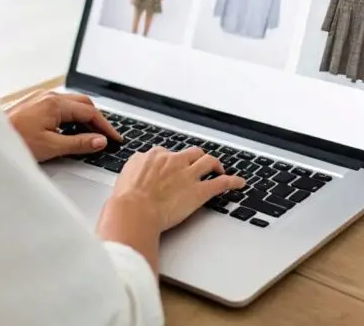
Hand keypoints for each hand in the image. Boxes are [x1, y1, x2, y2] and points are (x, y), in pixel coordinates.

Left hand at [6, 90, 120, 162]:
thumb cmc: (14, 141)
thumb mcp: (51, 147)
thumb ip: (79, 143)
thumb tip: (99, 141)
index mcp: (55, 104)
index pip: (90, 112)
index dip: (105, 126)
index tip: (114, 138)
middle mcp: (48, 96)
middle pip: (82, 104)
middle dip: (97, 119)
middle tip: (106, 136)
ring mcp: (39, 97)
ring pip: (70, 104)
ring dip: (83, 117)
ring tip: (90, 134)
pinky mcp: (32, 103)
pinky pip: (58, 105)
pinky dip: (69, 116)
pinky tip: (68, 129)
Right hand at [109, 147, 244, 231]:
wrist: (133, 211)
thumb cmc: (125, 200)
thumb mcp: (125, 176)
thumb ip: (135, 169)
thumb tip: (138, 167)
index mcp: (153, 157)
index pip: (166, 153)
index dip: (172, 160)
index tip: (173, 166)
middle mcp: (172, 161)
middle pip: (191, 153)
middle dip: (196, 157)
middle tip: (198, 164)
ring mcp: (187, 175)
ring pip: (208, 161)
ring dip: (215, 164)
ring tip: (219, 169)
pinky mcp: (199, 191)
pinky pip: (221, 183)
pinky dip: (232, 181)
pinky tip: (239, 183)